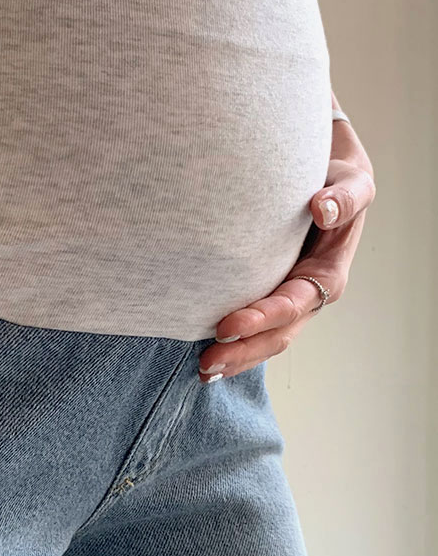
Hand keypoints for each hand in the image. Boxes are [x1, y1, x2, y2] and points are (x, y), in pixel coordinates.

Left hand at [198, 150, 375, 381]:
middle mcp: (307, 297)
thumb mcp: (352, 184)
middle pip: (276, 335)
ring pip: (263, 341)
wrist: (329, 186)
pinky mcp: (269, 299)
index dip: (260, 318)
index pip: (291, 305)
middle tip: (206, 363)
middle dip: (242, 352)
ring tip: (203, 371)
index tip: (227, 326)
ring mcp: (288, 303)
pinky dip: (233, 347)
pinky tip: (207, 362)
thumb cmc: (338, 184)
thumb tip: (322, 209)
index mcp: (326, 276)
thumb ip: (344, 198)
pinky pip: (253, 330)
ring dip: (236, 359)